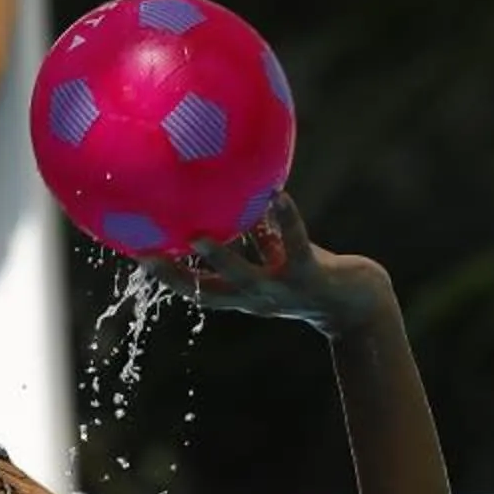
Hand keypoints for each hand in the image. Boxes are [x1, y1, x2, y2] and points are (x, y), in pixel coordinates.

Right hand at [162, 191, 392, 334]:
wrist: (361, 305)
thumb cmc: (313, 272)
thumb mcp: (276, 253)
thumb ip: (250, 228)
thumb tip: (223, 187)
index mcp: (243, 295)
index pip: (195, 290)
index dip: (165, 277)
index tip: (132, 253)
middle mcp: (257, 298)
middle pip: (208, 292)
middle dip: (176, 277)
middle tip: (145, 254)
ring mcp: (282, 290)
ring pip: (245, 275)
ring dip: (221, 257)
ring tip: (198, 232)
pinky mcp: (310, 275)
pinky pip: (295, 243)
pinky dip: (286, 219)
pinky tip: (277, 193)